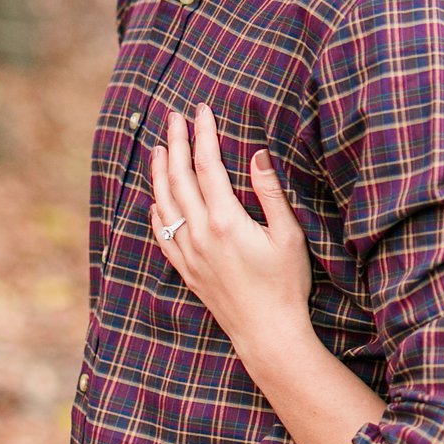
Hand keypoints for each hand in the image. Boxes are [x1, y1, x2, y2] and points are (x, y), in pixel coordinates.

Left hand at [152, 104, 314, 352]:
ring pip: (164, 202)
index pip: (208, 167)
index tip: (201, 111)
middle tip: (173, 116)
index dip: (203, 135)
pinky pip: (161, 233)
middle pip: (180, 178)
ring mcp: (188, 253)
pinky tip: (154, 200)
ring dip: (160, 172)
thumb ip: (271, 193)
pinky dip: (155, 211)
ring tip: (159, 148)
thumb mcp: (288, 236)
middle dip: (177, 143)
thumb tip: (259, 154)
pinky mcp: (186, 269)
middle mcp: (200, 234)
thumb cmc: (286, 284)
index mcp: (226, 221)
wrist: (267, 332)